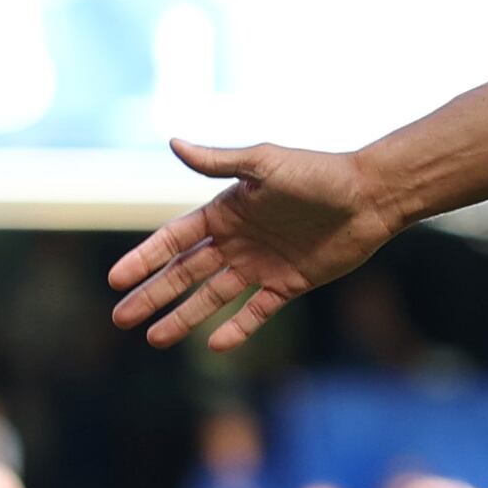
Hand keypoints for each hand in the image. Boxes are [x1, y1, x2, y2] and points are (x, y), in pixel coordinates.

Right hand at [106, 136, 398, 351]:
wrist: (371, 196)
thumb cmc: (318, 173)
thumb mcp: (265, 163)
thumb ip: (219, 161)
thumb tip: (173, 142)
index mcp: (226, 211)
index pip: (174, 240)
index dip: (145, 259)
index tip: (116, 280)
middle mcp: (238, 240)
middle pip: (185, 273)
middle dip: (153, 295)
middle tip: (120, 318)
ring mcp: (262, 264)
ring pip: (213, 297)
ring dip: (184, 317)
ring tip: (154, 339)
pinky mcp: (290, 283)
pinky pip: (257, 312)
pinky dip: (237, 328)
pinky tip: (214, 344)